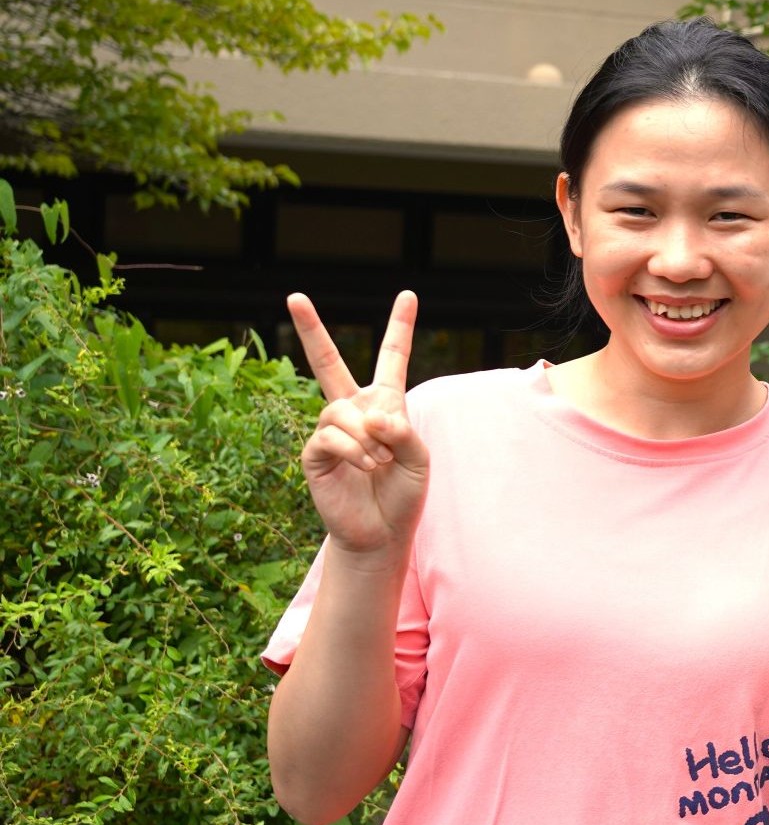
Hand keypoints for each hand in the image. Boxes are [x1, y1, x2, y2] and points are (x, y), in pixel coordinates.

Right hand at [291, 292, 428, 558]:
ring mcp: (330, 429)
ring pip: (341, 411)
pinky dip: (355, 450)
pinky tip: (367, 467)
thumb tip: (370, 416)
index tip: (408, 294)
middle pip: (327, 362)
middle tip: (293, 296)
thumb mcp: (419, 457)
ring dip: (368, 438)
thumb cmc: (404, 492)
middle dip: (311, 329)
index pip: (392, 358)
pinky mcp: (315, 452)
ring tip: (379, 462)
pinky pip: (331, 436)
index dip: (399, 327)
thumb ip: (403, 431)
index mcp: (386, 403)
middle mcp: (353, 409)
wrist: (382, 530)